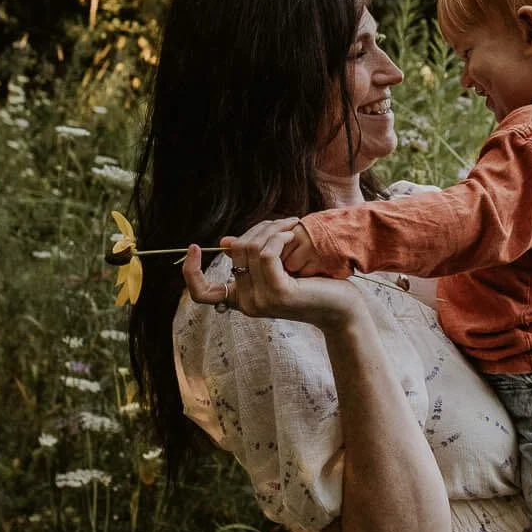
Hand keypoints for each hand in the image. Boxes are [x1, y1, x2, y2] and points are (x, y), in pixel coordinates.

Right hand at [182, 221, 359, 330]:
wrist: (342, 308)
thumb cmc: (313, 285)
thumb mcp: (277, 268)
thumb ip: (253, 257)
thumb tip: (225, 242)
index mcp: (241, 300)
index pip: (201, 294)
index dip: (190, 271)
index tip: (193, 247)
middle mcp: (246, 304)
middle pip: (235, 251)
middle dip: (257, 229)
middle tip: (281, 223)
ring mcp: (261, 301)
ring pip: (251, 248)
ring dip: (272, 229)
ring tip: (290, 226)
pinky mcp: (278, 294)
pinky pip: (267, 254)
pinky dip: (278, 238)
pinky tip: (292, 235)